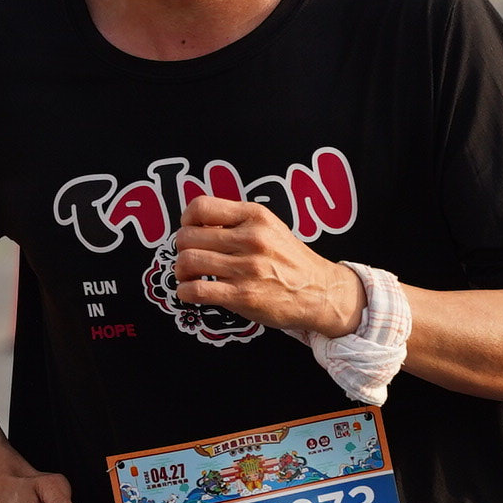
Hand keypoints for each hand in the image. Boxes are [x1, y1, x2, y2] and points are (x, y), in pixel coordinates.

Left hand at [167, 193, 361, 337]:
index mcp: (256, 216)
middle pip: (188, 236)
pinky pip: (196, 290)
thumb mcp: (270, 227)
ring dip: (180, 271)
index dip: (186, 220)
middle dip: (180, 248)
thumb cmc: (291, 261)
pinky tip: (191, 292)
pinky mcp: (243, 296)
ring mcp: (247, 268)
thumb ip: (237, 221)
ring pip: (188, 261)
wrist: (321, 291)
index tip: (190, 230)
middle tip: (189, 257)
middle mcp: (251, 238)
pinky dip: (185, 292)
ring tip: (188, 275)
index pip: (201, 207)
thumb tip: (197, 224)